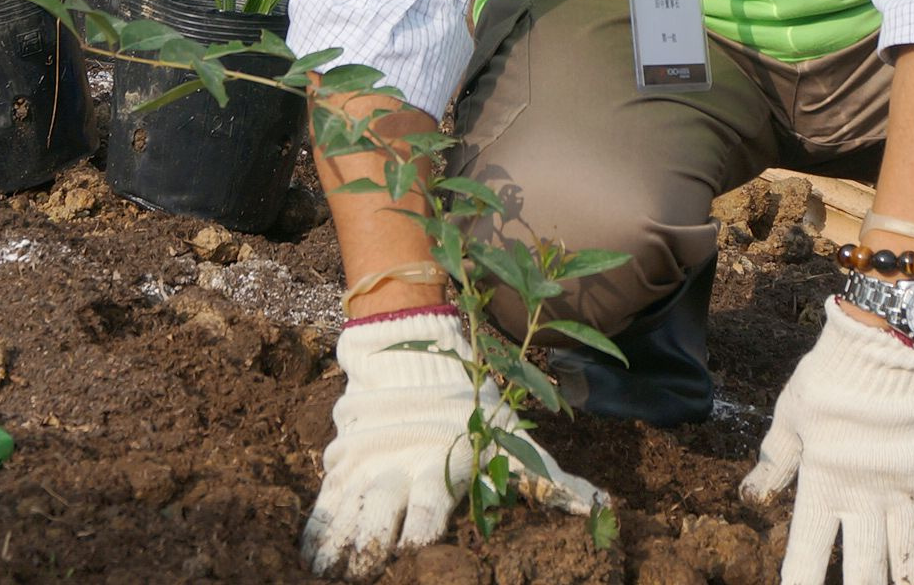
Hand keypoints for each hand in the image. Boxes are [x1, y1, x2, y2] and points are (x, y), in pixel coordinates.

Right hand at [302, 312, 604, 579]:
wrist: (415, 352)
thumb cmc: (474, 409)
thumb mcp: (514, 441)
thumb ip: (554, 480)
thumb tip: (605, 507)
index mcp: (438, 468)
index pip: (426, 511)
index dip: (419, 535)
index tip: (415, 555)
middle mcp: (398, 468)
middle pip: (379, 519)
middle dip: (369, 553)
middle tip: (361, 579)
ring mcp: (367, 465)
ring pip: (347, 513)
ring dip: (338, 549)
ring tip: (326, 577)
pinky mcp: (344, 461)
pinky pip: (325, 499)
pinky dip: (316, 529)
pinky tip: (309, 557)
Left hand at [741, 299, 913, 584]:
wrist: (881, 346)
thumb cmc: (828, 379)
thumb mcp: (790, 417)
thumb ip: (776, 462)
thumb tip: (752, 498)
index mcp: (822, 484)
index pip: (809, 550)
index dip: (802, 581)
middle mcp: (864, 498)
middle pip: (864, 568)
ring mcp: (903, 491)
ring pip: (908, 558)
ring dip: (906, 582)